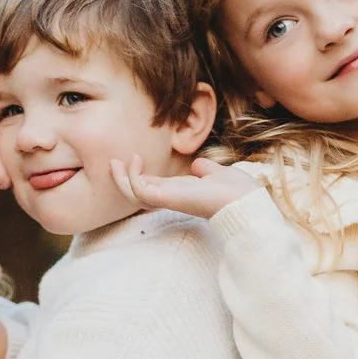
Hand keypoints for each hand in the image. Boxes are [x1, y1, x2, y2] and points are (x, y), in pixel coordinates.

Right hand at [111, 154, 260, 219]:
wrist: (244, 200)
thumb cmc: (236, 191)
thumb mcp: (216, 174)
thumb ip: (205, 169)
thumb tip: (198, 165)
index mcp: (181, 192)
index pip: (152, 187)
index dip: (139, 175)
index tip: (133, 159)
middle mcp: (171, 198)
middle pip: (137, 194)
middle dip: (122, 179)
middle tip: (113, 162)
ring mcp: (167, 200)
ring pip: (133, 196)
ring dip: (121, 180)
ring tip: (115, 162)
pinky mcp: (166, 199)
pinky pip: (139, 191)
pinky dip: (133, 177)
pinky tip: (135, 161)